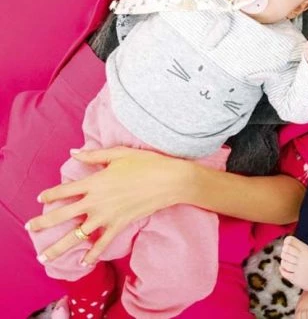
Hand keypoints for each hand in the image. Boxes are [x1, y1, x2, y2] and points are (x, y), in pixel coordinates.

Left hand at [26, 147, 189, 264]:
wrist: (170, 180)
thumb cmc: (147, 163)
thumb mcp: (119, 154)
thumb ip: (94, 155)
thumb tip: (73, 152)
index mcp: (94, 182)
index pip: (64, 190)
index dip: (50, 195)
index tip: (40, 199)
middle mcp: (96, 201)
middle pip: (63, 215)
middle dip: (43, 223)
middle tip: (29, 228)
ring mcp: (107, 216)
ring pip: (77, 235)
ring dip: (59, 247)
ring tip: (45, 256)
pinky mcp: (120, 225)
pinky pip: (103, 243)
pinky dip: (92, 255)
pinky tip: (83, 263)